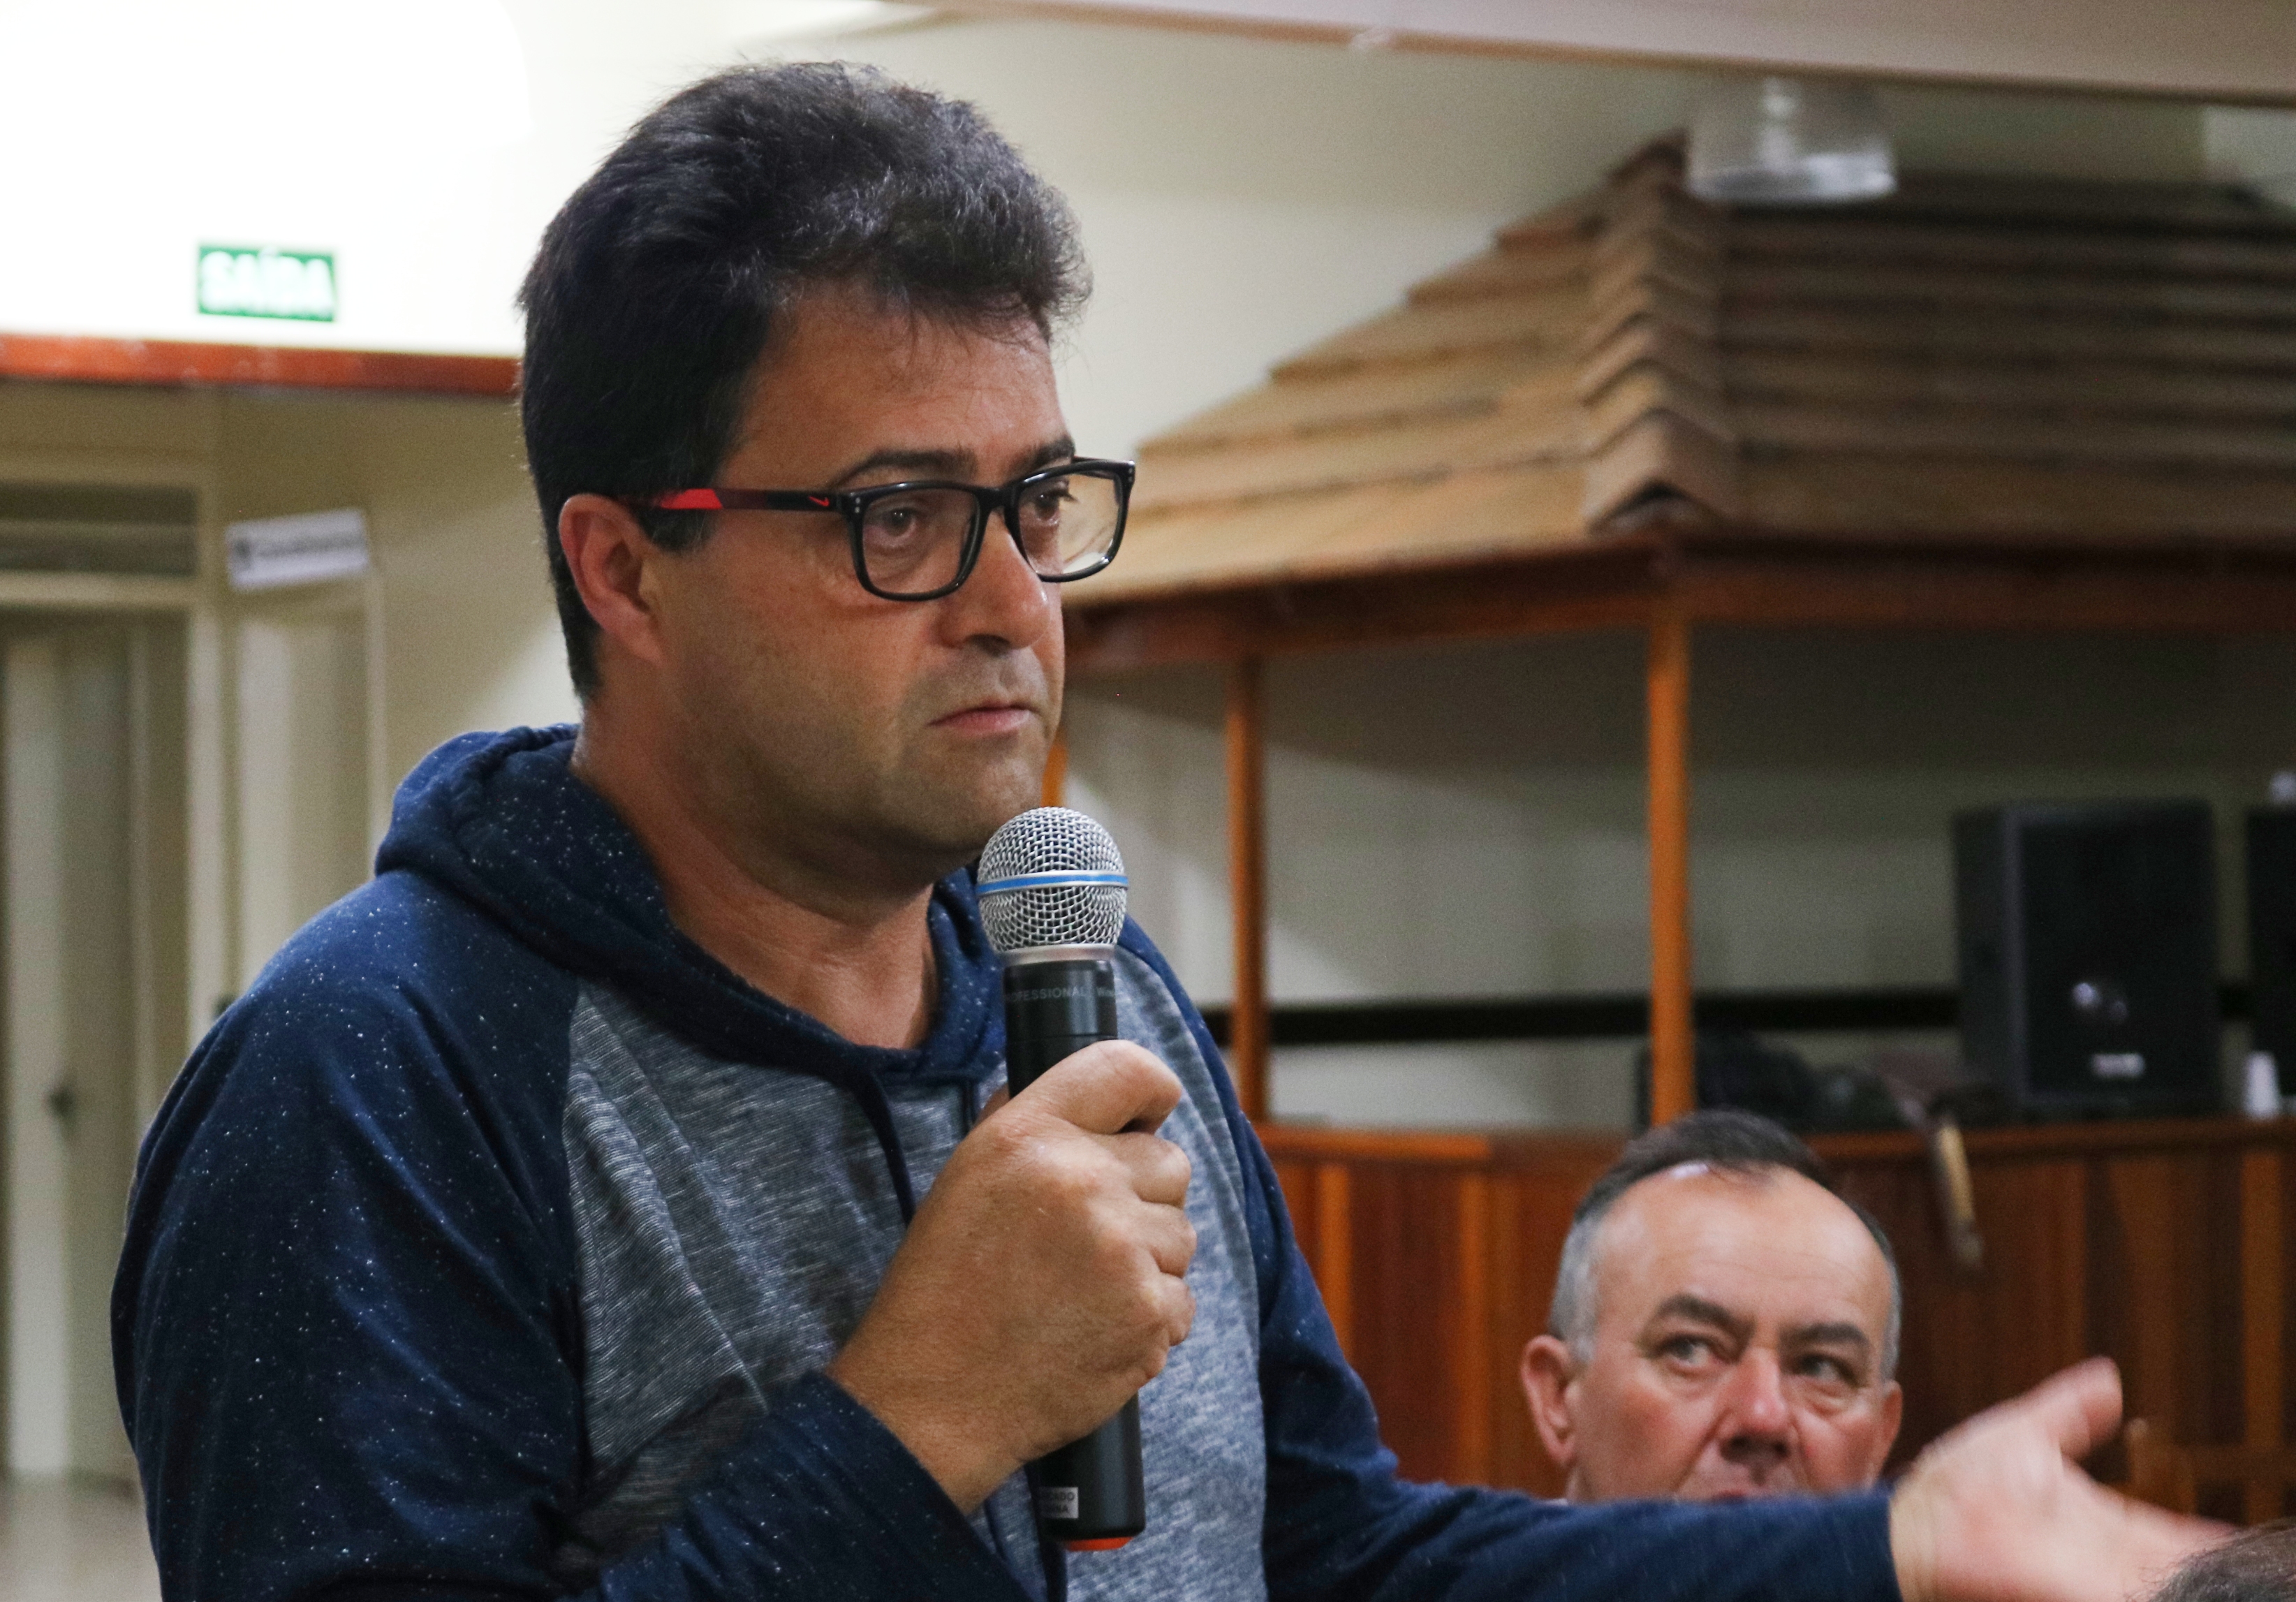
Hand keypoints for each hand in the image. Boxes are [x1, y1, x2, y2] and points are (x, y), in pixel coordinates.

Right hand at [826, 1042, 1196, 1511]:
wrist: (932, 1398)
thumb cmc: (947, 1285)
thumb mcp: (968, 1177)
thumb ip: (1032, 1125)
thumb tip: (1098, 1099)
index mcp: (1029, 1136)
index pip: (1127, 1068)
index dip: (1153, 1090)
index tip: (1151, 1114)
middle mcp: (1081, 1181)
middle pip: (1171, 1162)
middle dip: (1144, 1195)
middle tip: (1088, 1238)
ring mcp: (1121, 1250)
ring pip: (1181, 1233)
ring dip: (1148, 1260)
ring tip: (1081, 1290)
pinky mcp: (1149, 1314)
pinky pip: (1182, 1298)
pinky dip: (1150, 1317)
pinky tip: (1094, 1329)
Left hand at [1890, 1359, 2226, 1601]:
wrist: (1904, 1521)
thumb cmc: (1954, 1483)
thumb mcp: (2022, 1433)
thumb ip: (2069, 1411)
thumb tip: (2111, 1377)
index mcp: (2095, 1521)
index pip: (2164, 1537)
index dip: (2202, 1545)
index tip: (2233, 1545)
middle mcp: (2091, 1559)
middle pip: (2164, 1572)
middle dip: (2199, 1576)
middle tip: (2238, 1575)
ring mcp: (2072, 1581)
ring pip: (2140, 1587)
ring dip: (2173, 1585)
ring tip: (2215, 1586)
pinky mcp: (2048, 1595)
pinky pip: (2103, 1598)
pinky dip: (2127, 1595)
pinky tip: (2162, 1591)